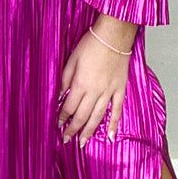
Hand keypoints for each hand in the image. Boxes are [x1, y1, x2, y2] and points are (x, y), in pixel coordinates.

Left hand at [56, 17, 136, 146]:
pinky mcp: (120, 89)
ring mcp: (109, 92)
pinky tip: (112, 136)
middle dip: (73, 129)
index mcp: (80, 84)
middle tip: (66, 139)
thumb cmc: (91, 44)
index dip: (62, 117)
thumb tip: (60, 95)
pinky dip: (115, 124)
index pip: (69, 107)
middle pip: (82, 116)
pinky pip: (118, 110)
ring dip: (89, 131)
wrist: (114, 36)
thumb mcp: (71, 60)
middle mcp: (95, 91)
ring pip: (98, 117)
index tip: (57, 124)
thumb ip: (65, 79)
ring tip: (82, 142)